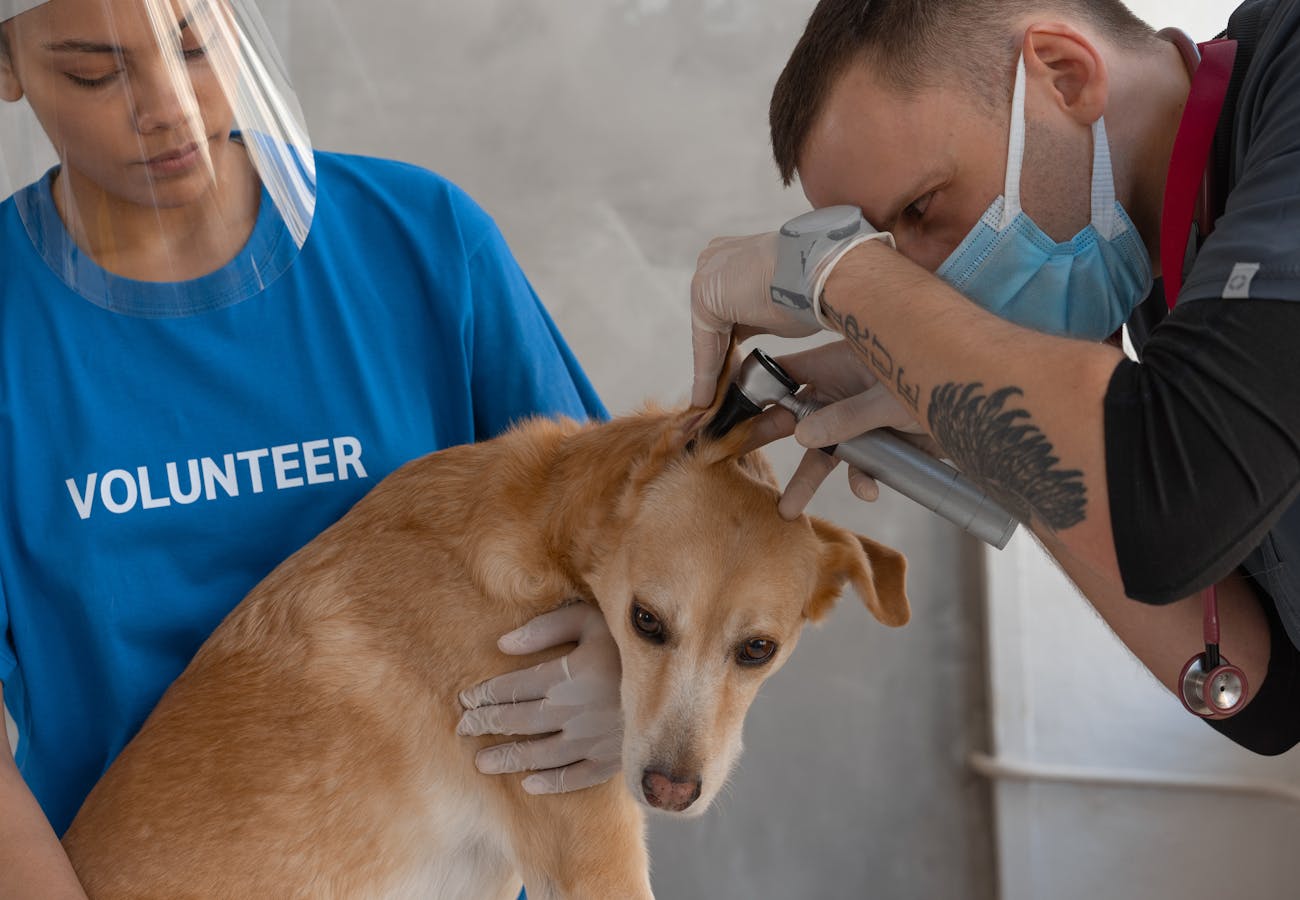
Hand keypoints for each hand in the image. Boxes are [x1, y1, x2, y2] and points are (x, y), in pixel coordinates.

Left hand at [457, 603, 621, 794]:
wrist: (686, 675)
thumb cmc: (633, 640)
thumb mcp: (592, 619)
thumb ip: (547, 627)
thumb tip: (503, 644)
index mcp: (566, 676)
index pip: (512, 688)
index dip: (485, 694)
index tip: (466, 699)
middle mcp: (574, 712)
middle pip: (519, 722)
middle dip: (487, 726)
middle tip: (463, 730)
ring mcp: (594, 739)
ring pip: (540, 754)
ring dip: (508, 758)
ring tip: (482, 763)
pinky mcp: (614, 758)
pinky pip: (576, 777)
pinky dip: (552, 782)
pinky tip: (531, 785)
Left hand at [690, 232, 820, 407]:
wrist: (823, 272)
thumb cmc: (814, 286)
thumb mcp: (778, 304)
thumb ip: (757, 317)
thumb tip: (749, 335)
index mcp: (734, 255)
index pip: (726, 309)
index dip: (729, 343)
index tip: (734, 370)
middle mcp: (715, 260)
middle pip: (713, 322)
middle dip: (719, 358)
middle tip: (722, 392)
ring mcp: (706, 275)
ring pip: (708, 336)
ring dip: (712, 371)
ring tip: (713, 402)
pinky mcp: (704, 297)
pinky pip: (706, 346)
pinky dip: (707, 375)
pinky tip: (708, 399)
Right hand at [742, 341, 937, 517]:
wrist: (981, 409)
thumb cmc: (938, 382)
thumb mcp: (887, 399)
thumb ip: (845, 418)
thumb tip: (802, 436)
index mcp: (837, 364)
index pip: (785, 374)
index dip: (757, 391)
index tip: (730, 413)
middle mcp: (842, 391)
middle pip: (795, 416)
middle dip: (767, 437)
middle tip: (732, 454)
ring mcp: (858, 420)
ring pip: (824, 451)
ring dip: (808, 479)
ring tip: (788, 510)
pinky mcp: (878, 446)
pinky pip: (859, 467)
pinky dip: (862, 481)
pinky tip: (869, 490)